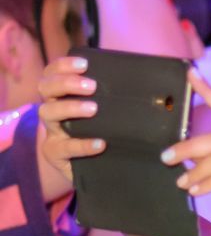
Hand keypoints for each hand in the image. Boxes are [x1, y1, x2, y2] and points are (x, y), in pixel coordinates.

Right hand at [37, 56, 104, 185]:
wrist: (102, 172)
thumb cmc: (105, 135)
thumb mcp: (107, 114)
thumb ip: (111, 97)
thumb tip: (140, 78)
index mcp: (60, 96)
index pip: (52, 73)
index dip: (64, 65)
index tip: (85, 64)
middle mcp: (52, 110)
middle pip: (46, 88)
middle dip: (67, 83)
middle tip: (92, 86)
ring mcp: (51, 132)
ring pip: (48, 113)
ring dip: (70, 107)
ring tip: (94, 109)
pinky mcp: (55, 154)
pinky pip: (64, 147)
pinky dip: (82, 144)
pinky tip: (99, 144)